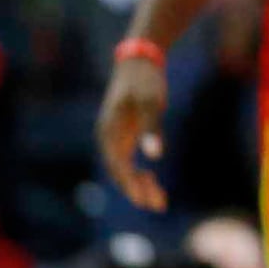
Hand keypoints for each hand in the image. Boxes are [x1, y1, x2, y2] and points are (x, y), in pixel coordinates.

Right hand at [97, 48, 171, 209]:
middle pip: (119, 173)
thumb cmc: (144, 81)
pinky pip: (128, 163)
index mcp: (109, 131)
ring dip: (139, 187)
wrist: (139, 61)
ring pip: (123, 171)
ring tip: (160, 202)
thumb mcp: (150, 102)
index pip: (118, 166)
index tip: (146, 200)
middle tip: (160, 205)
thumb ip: (152, 128)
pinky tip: (153, 184)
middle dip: (138, 191)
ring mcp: (115, 138)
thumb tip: (155, 156)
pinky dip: (140, 176)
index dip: (131, 185)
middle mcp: (108, 138)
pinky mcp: (125, 137)